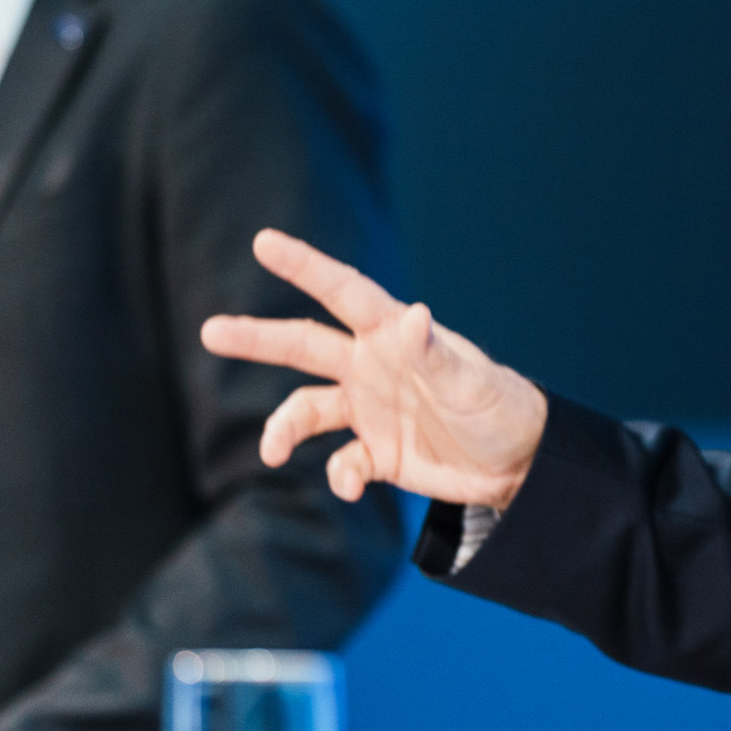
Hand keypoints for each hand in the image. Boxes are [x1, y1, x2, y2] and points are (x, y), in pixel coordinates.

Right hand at [199, 229, 548, 508]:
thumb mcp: (471, 383)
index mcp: (393, 336)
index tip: (265, 241)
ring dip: (282, 428)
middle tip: (210, 331)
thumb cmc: (502, 409)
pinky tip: (352, 489)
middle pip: (303, 345)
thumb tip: (411, 317)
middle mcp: (373, 366)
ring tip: (271, 451)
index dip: (304, 266)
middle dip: (257, 338)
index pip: (343, 292)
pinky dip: (338, 476)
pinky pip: (339, 461)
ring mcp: (371, 408)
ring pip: (306, 409)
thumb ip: (436, 354)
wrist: (520, 465)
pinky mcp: (376, 452)